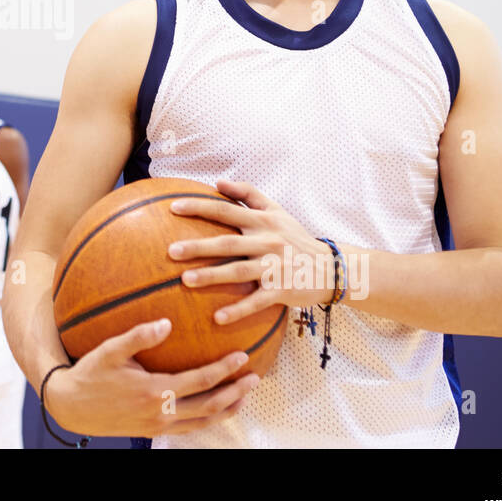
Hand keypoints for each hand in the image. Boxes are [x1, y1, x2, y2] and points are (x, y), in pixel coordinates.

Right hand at [44, 318, 258, 437]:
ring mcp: (157, 425)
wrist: (70, 407)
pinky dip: (208, 420)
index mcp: (154, 391)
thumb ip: (138, 336)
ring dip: (227, 410)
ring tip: (243, 396)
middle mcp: (160, 412)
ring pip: (202, 422)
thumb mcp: (110, 350)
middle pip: (209, 407)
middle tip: (254, 379)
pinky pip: (189, 428)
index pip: (200, 382)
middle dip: (235, 393)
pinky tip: (214, 409)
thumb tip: (165, 323)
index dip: (224, 370)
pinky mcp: (152, 431)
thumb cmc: (89, 374)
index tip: (242, 357)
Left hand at [168, 179, 334, 323]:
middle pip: (227, 243)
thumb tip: (218, 182)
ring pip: (239, 271)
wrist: (331, 267)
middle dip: (198, 246)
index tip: (173, 207)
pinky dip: (238, 310)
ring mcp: (274, 266)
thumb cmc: (295, 237)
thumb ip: (248, 194)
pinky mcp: (282, 290)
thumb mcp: (276, 211)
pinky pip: (257, 301)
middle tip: (170, 251)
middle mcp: (267, 242)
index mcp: (262, 221)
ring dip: (212, 276)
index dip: (199, 207)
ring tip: (185, 281)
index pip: (226, 210)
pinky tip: (217, 318)